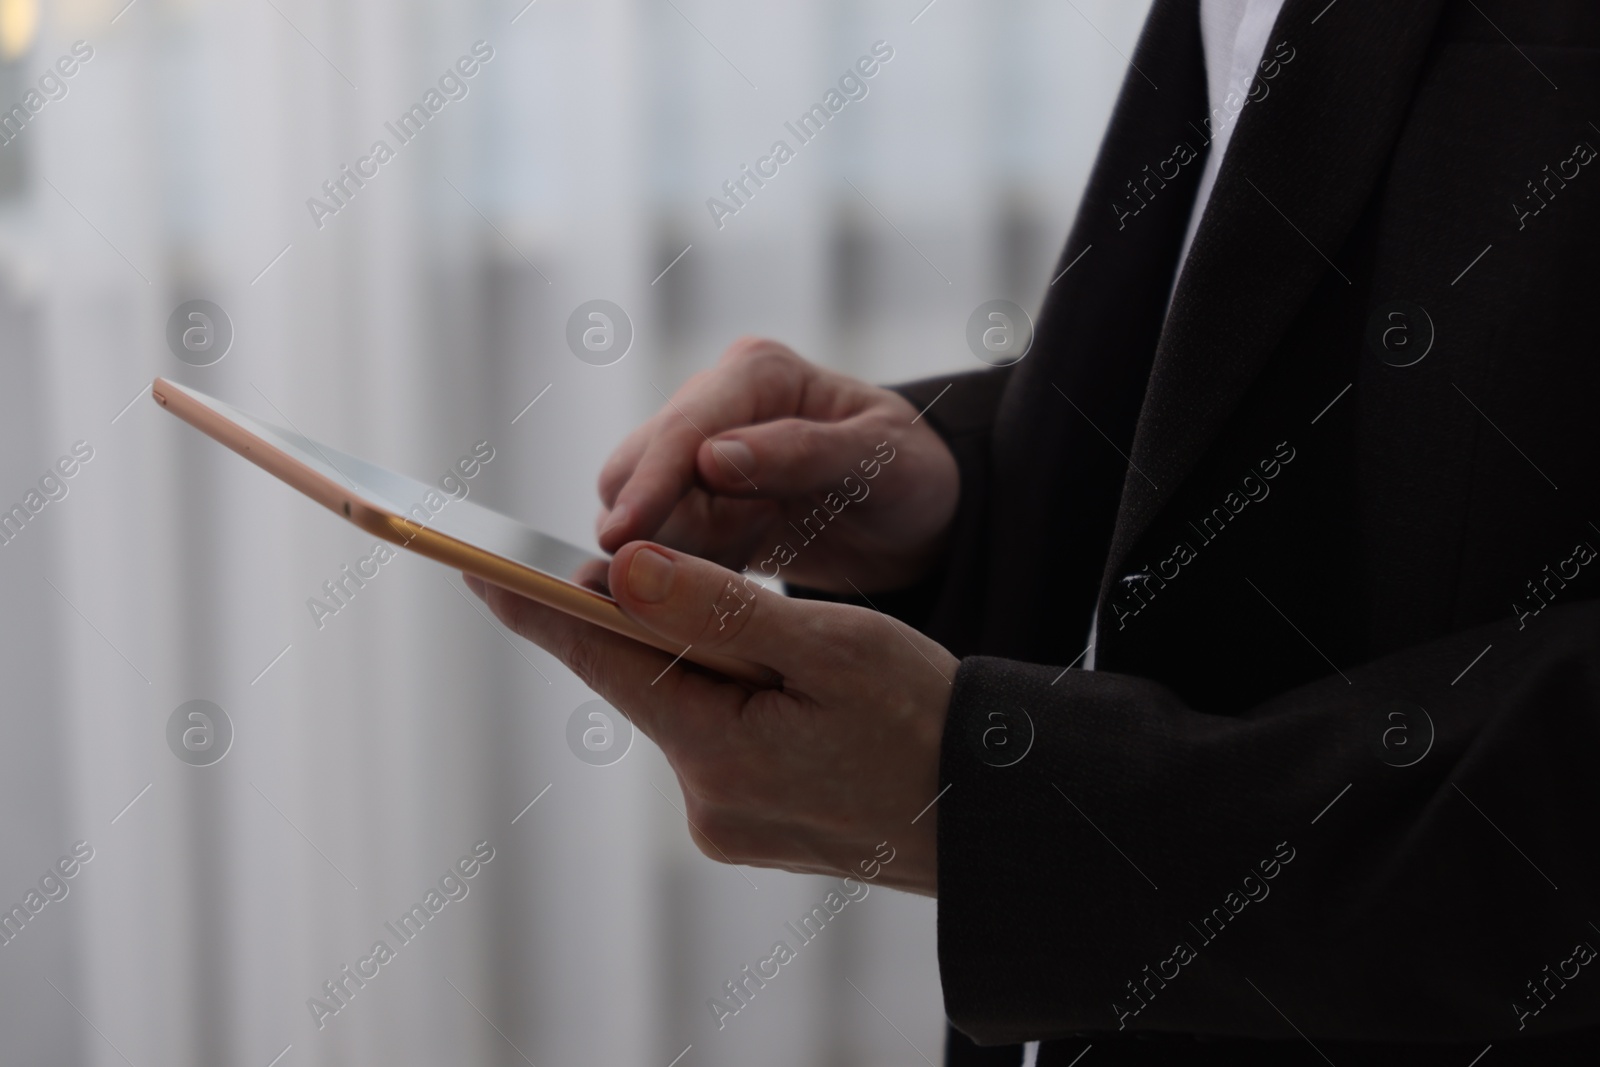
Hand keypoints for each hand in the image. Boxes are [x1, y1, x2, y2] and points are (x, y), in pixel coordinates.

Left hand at [464, 541, 958, 894]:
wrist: (994, 816)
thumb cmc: (929, 722)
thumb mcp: (835, 648)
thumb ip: (721, 610)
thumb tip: (622, 571)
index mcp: (720, 750)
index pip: (603, 658)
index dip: (538, 604)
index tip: (477, 563)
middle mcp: (706, 799)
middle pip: (644, 678)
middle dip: (648, 618)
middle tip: (642, 561)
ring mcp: (727, 821)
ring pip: (685, 706)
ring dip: (708, 659)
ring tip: (789, 645)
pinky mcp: (751, 826)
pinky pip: (717, 740)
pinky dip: (734, 698)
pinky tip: (792, 689)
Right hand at [596, 338, 958, 592]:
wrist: (917, 518)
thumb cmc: (911, 475)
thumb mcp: (881, 460)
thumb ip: (803, 453)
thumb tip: (711, 458)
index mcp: (757, 372)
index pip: (682, 429)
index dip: (649, 484)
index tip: (621, 538)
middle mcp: (714, 403)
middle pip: (634, 468)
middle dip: (663, 526)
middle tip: (748, 546)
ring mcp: (696, 454)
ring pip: (635, 512)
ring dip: (681, 550)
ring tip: (765, 541)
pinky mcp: (692, 504)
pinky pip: (657, 545)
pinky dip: (689, 567)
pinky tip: (748, 560)